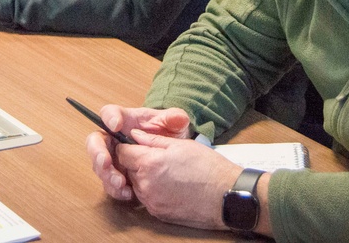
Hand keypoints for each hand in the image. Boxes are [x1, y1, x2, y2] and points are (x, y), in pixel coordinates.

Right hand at [86, 106, 191, 201]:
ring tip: (120, 183)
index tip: (116, 126)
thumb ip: (175, 118)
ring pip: (99, 165)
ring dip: (106, 175)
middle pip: (95, 141)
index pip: (108, 113)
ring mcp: (113, 157)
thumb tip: (177, 118)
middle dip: (98, 153)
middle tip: (106, 162)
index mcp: (124, 120)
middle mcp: (114, 138)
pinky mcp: (117, 174)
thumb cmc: (169, 133)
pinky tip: (127, 194)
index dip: (109, 119)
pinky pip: (109, 183)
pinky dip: (115, 190)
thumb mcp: (174, 124)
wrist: (172, 155)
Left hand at [117, 129, 242, 229]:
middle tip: (157, 157)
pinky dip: (153, 191)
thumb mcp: (181, 145)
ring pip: (136, 185)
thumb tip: (135, 135)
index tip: (137, 144)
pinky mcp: (158, 213)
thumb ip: (154, 140)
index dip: (128, 146)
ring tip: (166, 172)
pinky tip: (170, 185)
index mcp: (149, 163)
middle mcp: (145, 184)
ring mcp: (151, 202)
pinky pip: (147, 199)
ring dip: (144, 177)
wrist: (226, 196)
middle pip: (128, 170)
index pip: (122, 153)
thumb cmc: (208, 167)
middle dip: (137, 162)